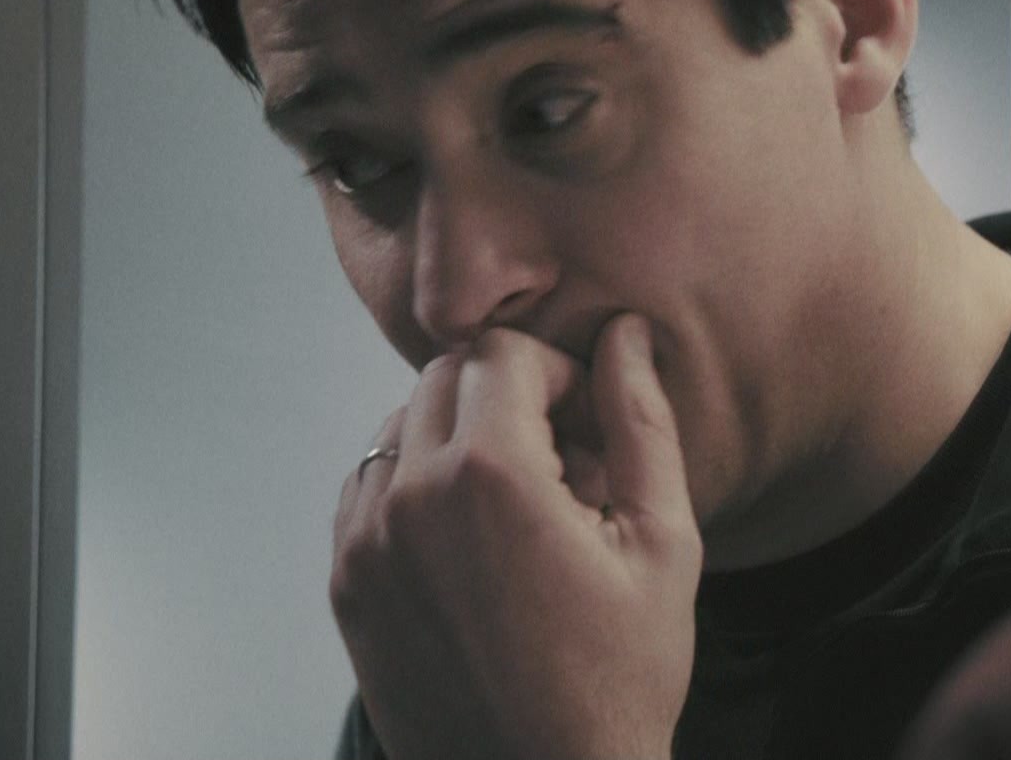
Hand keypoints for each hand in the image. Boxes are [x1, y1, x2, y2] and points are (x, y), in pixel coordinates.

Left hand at [331, 315, 701, 759]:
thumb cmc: (620, 676)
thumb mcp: (662, 540)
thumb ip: (641, 420)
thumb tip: (626, 334)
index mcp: (489, 476)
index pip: (501, 351)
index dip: (556, 373)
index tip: (587, 425)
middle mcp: (410, 498)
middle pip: (445, 377)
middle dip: (507, 398)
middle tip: (562, 462)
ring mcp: (366, 545)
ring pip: (402, 427)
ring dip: (459, 439)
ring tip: (520, 508)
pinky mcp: (347, 585)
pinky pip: (370, 488)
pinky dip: (417, 488)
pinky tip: (473, 542)